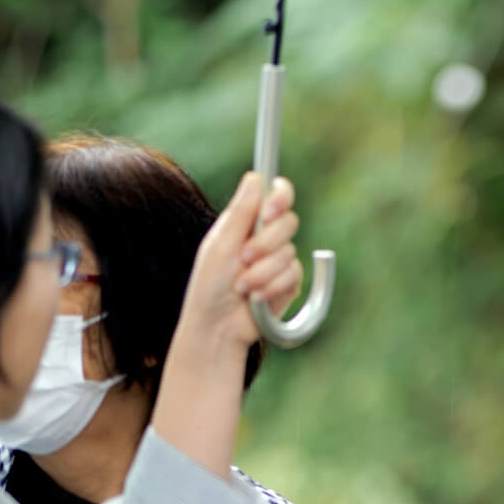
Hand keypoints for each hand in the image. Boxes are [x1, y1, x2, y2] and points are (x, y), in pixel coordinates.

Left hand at [182, 171, 302, 348]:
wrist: (218, 327)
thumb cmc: (210, 286)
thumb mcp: (221, 245)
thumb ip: (240, 211)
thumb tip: (255, 176)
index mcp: (247, 221)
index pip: (276, 194)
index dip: (280, 198)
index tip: (269, 213)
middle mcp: (266, 236)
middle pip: (288, 221)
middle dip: (266, 243)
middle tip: (244, 258)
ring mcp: (279, 259)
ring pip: (289, 252)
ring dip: (263, 271)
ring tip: (242, 286)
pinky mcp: (289, 282)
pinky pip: (294, 274)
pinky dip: (272, 286)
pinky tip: (256, 298)